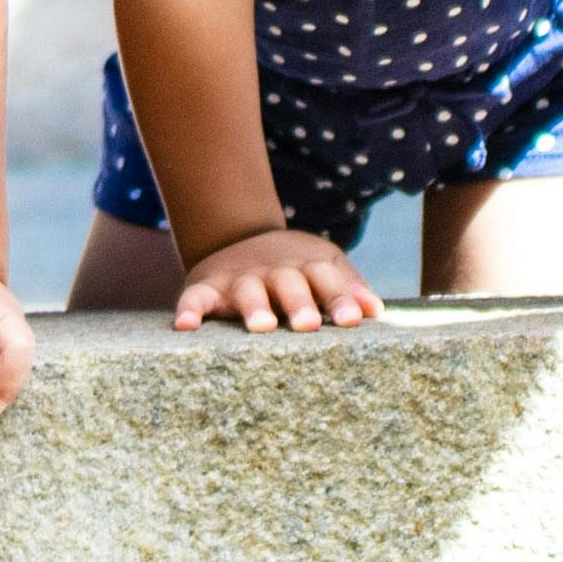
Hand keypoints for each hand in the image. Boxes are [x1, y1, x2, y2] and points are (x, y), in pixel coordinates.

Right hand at [175, 225, 376, 332]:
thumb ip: (348, 288)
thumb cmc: (294, 268)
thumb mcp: (323, 267)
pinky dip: (189, 310)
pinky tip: (185, 327)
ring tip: (261, 326)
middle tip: (307, 324)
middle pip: (288, 282)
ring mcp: (238, 278)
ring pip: (246, 289)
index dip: (340, 298)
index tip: (352, 320)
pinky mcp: (205, 287)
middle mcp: (273, 270)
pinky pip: (194, 298)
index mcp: (306, 266)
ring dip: (253, 305)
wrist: (238, 235)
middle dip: (298, 301)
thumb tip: (377, 311)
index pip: (327, 279)